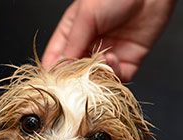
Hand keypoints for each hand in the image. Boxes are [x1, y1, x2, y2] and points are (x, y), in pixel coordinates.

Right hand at [42, 0, 175, 81]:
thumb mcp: (86, 15)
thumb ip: (73, 42)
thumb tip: (59, 66)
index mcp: (73, 31)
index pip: (56, 57)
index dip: (54, 71)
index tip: (54, 81)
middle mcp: (89, 45)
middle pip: (76, 72)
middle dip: (76, 77)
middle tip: (77, 78)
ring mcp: (108, 54)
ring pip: (96, 78)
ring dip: (95, 75)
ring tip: (98, 61)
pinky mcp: (128, 62)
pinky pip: (117, 78)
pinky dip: (113, 74)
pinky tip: (112, 58)